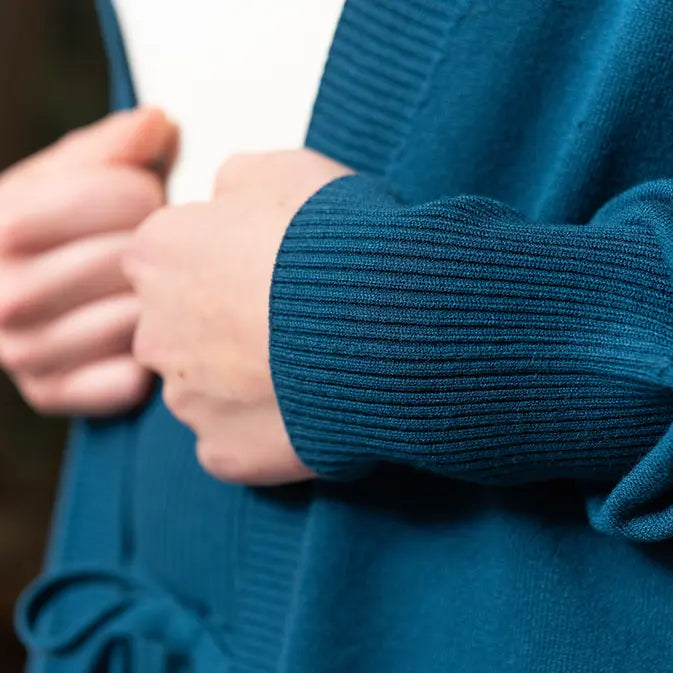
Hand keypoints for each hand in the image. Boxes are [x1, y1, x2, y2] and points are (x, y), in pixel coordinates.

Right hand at [0, 107, 177, 415]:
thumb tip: (158, 123)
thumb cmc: (52, 228)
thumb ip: (114, 149)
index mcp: (5, 224)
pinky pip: (127, 380)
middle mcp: (3, 294)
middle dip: (158, 252)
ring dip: (158, 308)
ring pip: (138, 323)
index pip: (128, 198)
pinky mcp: (52, 395)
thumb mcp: (71, 176)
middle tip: (151, 253)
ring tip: (151, 294)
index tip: (140, 200)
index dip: (149, 194)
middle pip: (136, 262)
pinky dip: (147, 363)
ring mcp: (22, 353)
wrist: (13, 297)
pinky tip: (144, 341)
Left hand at [123, 149, 351, 483]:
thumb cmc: (336, 240)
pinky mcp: (223, 450)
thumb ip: (233, 183)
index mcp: (158, 254)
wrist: (385, 320)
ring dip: (244, 379)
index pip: (172, 257)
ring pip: (207, 388)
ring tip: (309, 366)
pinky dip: (264, 428)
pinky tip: (305, 407)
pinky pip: (235, 438)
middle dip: (225, 324)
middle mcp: (155, 331)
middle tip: (291, 321)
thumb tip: (225, 201)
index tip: (268, 267)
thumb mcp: (283, 170)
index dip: (226, 260)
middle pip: (183, 327)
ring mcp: (187, 399)